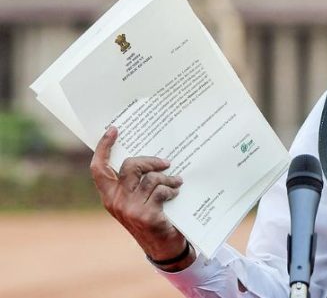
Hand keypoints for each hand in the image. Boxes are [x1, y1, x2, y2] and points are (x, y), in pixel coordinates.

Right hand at [90, 126, 194, 269]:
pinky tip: (176, 193)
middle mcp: (116, 201)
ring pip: (150, 178)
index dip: (104, 147)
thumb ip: (135, 182)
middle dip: (150, 160)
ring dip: (168, 177)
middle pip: (130, 166)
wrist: (162, 246)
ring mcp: (130, 209)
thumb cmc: (151, 217)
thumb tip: (148, 156)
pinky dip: (172, 189)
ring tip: (177, 181)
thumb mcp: (137, 200)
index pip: (99, 168)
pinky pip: (161, 190)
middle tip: (165, 162)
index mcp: (109, 195)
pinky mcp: (146, 215)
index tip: (113, 130)